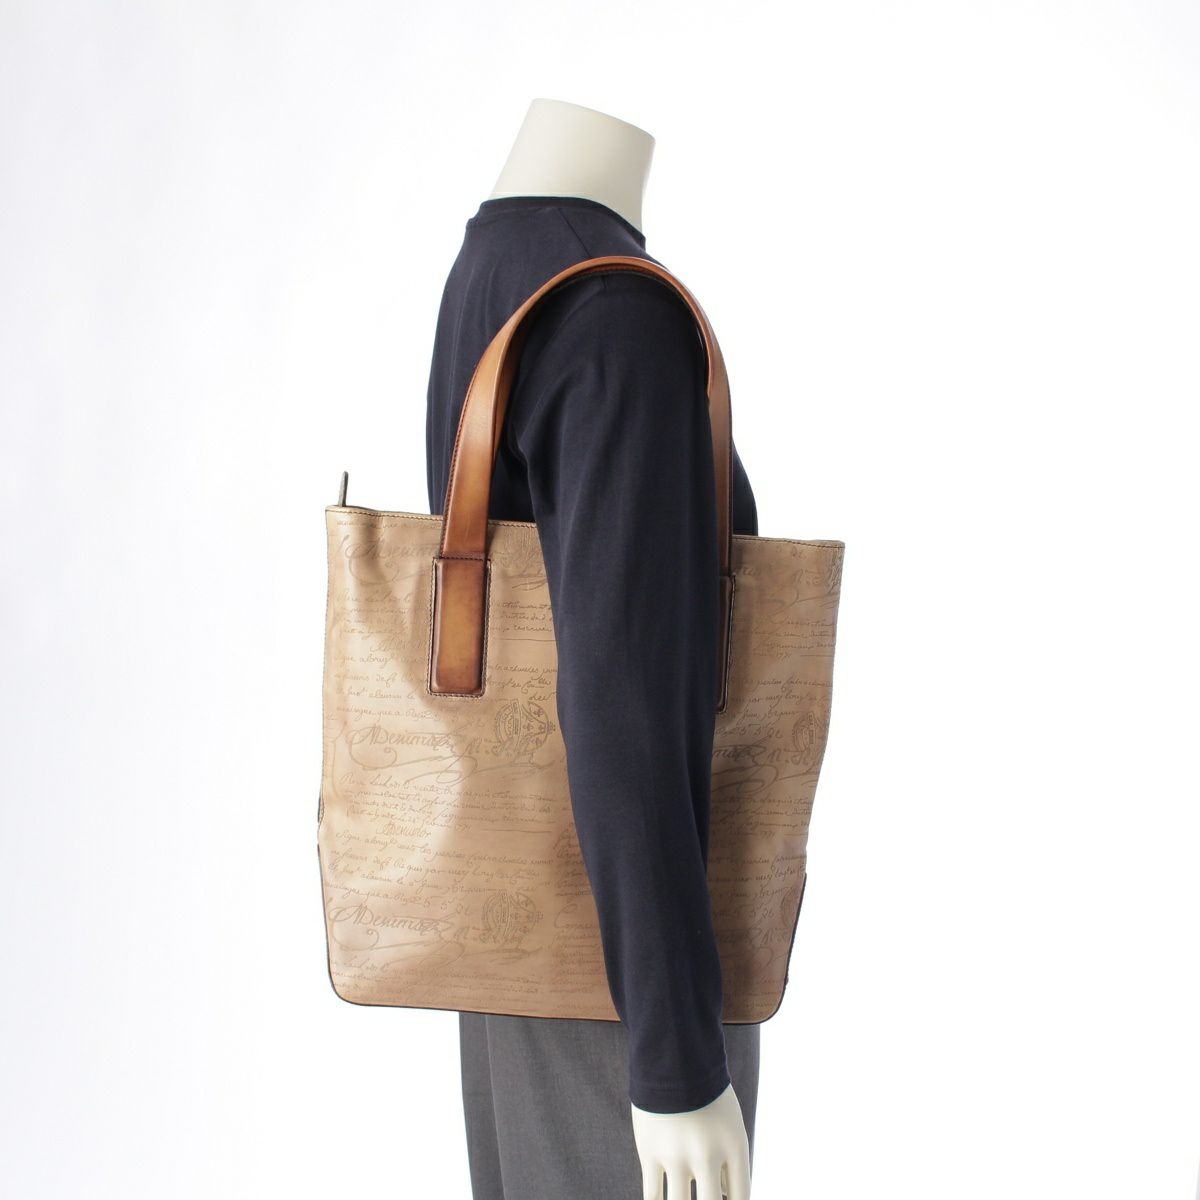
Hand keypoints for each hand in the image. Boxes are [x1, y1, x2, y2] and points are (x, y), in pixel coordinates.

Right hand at [631, 1081, 751, 1199]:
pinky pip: (652, 1197)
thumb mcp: (729, 1123)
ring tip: (681, 1196)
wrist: (673, 1055)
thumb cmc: (705, 1094)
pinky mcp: (649, 1152)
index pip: (741, 1199)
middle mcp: (708, 1154)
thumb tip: (723, 1197)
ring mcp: (677, 1155)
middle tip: (703, 1197)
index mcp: (734, 1146)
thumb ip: (729, 1163)